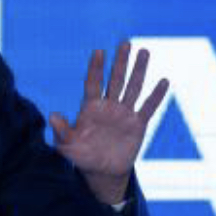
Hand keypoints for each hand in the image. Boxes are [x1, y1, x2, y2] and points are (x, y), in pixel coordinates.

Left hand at [49, 42, 168, 204]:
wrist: (102, 172)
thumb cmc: (81, 157)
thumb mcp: (68, 145)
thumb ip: (62, 131)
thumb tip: (51, 115)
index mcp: (91, 108)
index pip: (93, 83)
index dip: (96, 68)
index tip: (99, 51)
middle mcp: (109, 106)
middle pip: (116, 79)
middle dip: (121, 62)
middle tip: (126, 43)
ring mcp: (124, 114)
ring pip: (133, 88)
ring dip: (139, 70)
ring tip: (144, 52)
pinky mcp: (138, 124)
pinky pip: (148, 108)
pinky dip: (156, 96)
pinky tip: (164, 81)